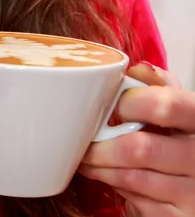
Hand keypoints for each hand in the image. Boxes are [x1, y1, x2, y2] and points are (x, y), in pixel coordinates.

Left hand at [79, 63, 194, 216]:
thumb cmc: (182, 140)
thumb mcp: (181, 110)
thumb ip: (161, 87)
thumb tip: (137, 69)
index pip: (168, 106)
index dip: (131, 103)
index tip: (114, 104)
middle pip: (140, 148)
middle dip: (102, 145)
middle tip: (87, 140)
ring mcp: (194, 191)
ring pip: (131, 177)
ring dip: (100, 167)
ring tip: (88, 158)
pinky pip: (137, 201)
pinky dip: (115, 186)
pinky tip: (110, 176)